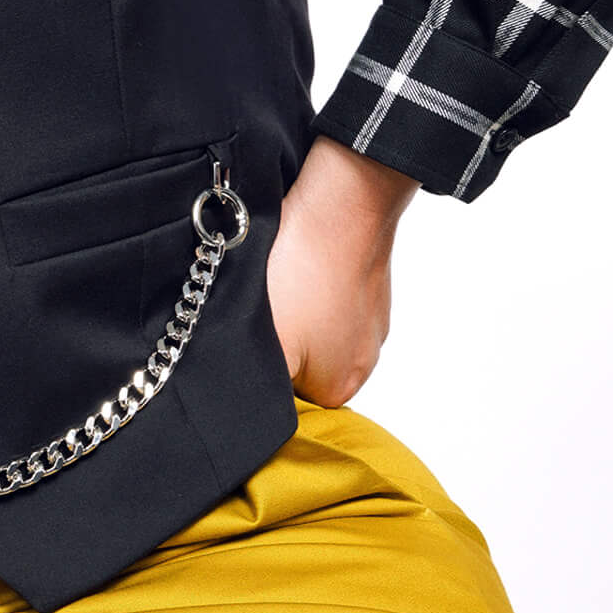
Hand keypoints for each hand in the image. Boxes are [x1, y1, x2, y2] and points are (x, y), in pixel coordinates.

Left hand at [265, 136, 418, 407]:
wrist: (342, 201)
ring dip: (288, 310)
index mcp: (340, 389)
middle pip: (297, 364)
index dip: (257, 369)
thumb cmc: (304, 271)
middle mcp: (363, 361)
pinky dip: (305, 283)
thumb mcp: (271, 344)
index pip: (284, 400)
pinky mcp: (365, 283)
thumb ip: (262, 384)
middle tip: (256, 310)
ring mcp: (369, 320)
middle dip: (272, 340)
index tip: (243, 340)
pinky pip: (323, 295)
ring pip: (310, 328)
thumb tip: (250, 410)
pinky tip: (293, 266)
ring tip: (276, 285)